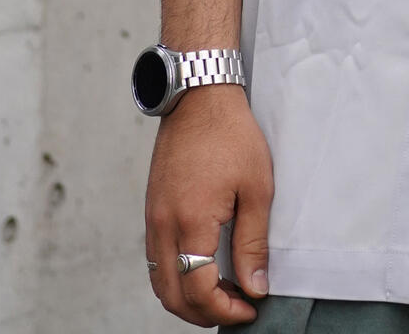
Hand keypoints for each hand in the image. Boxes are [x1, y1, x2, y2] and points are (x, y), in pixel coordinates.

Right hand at [145, 83, 273, 325]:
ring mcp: (152, 217)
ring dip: (186, 298)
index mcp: (190, 221)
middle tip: (236, 309)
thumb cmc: (231, 135)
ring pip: (159, 280)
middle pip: (172, 295)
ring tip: (221, 294)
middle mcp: (162, 225)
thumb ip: (253, 242)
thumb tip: (254, 285)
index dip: (224, 310)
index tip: (250, 308)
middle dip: (203, 313)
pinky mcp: (151, 209)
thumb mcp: (256, 187)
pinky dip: (175, 276)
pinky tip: (202, 269)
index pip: (198, 289)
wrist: (199, 96)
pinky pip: (156, 258)